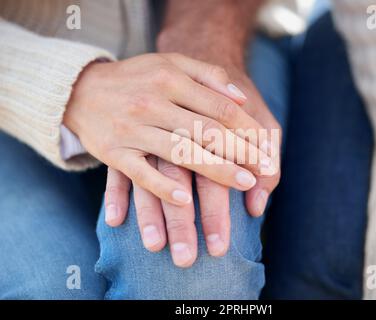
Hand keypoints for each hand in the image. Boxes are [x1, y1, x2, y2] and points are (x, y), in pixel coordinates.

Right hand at [64, 53, 274, 206]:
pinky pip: (141, 174)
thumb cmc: (137, 78)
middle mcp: (153, 103)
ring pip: (180, 153)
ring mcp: (132, 129)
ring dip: (216, 170)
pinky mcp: (114, 152)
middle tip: (264, 171)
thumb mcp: (171, 63)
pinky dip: (163, 187)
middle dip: (241, 153)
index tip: (267, 150)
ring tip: (244, 184)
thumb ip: (208, 75)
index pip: (220, 108)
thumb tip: (241, 97)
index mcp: (171, 79)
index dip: (248, 131)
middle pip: (206, 131)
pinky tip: (186, 200)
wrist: (81, 89)